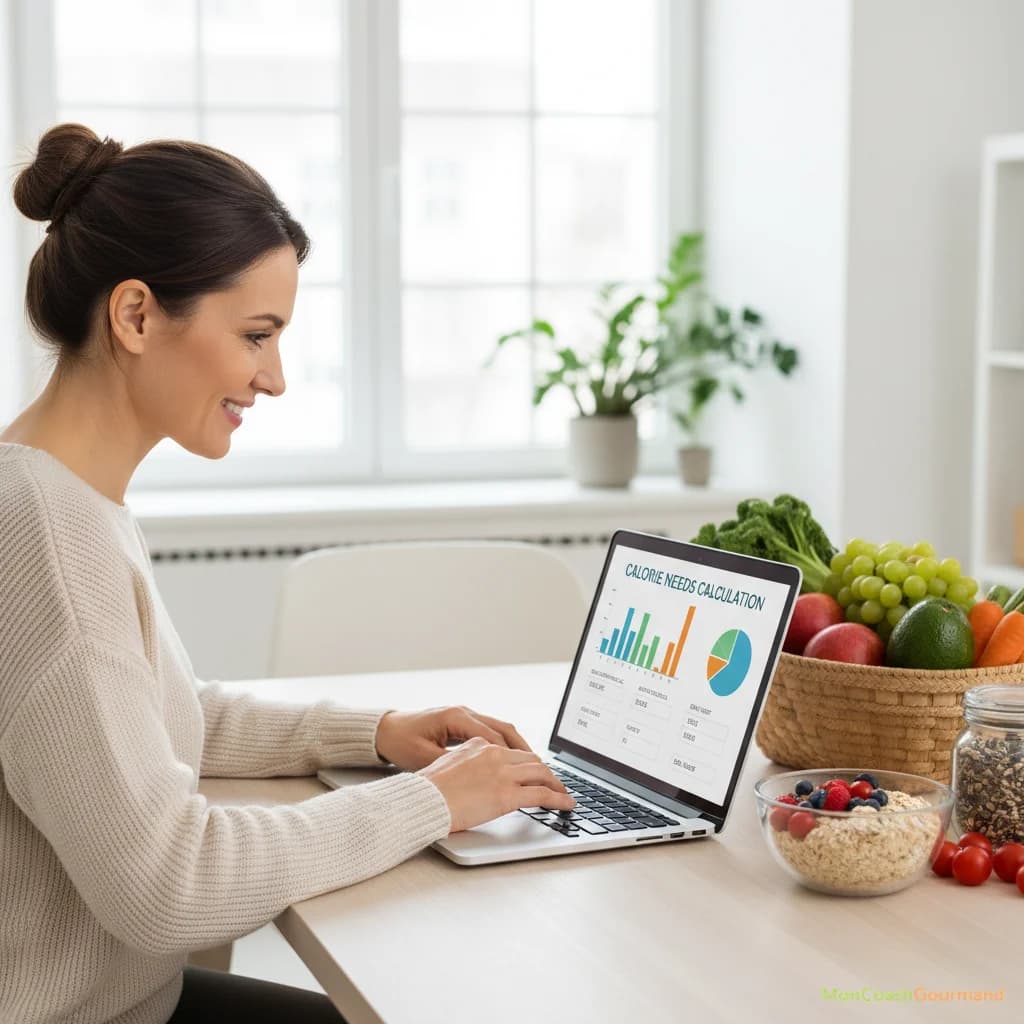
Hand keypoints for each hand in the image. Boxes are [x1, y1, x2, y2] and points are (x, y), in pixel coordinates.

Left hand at [375, 705, 530, 770]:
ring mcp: (465, 716)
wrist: (384, 729)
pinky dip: (506, 746)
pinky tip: (513, 762)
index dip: (515, 758)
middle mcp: (465, 712)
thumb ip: (453, 766)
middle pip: (506, 730)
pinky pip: (492, 732)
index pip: (496, 738)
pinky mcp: (462, 723)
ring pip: (502, 729)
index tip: (532, 775)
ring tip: (536, 768)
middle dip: (526, 752)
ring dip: (519, 747)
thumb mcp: (424, 759)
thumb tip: (479, 779)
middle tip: (544, 773)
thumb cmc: (401, 743)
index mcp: (457, 717)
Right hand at [419, 737, 574, 832]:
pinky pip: (542, 794)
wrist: (421, 800)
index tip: (531, 771)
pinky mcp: (508, 795)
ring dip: (556, 784)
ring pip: (541, 773)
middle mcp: (493, 754)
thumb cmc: (426, 790)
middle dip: (545, 771)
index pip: (510, 751)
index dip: (525, 763)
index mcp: (477, 745)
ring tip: (564, 794)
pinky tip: (566, 805)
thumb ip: (464, 768)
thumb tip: (472, 780)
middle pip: (530, 759)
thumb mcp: (445, 767)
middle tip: (553, 782)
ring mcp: (502, 773)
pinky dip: (558, 799)